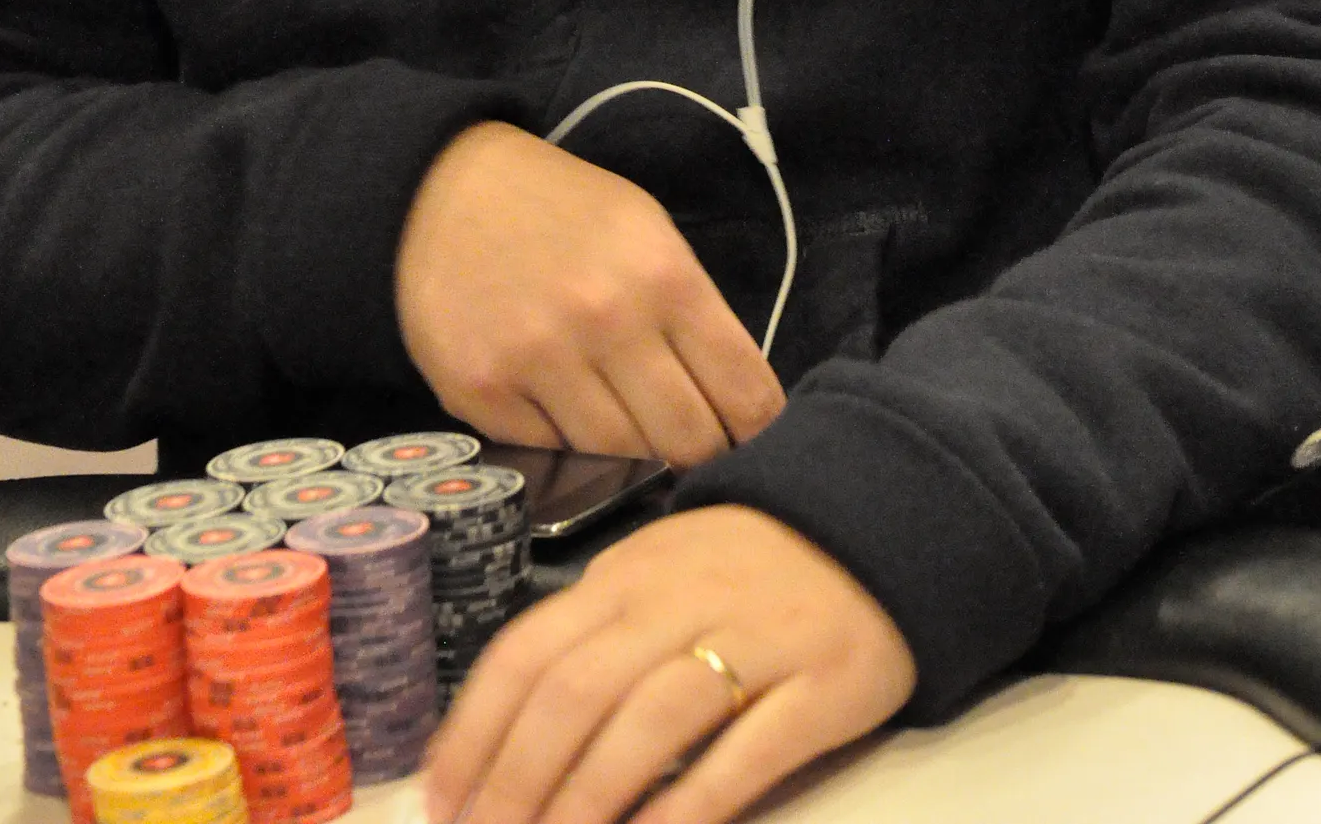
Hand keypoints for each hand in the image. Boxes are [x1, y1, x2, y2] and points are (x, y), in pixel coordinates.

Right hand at [395, 122, 784, 466]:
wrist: (441, 192)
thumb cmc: (563, 211)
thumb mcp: (647, 232)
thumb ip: (691, 313)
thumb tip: (735, 406)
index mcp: (663, 276)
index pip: (744, 393)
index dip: (758, 427)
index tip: (752, 435)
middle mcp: (606, 322)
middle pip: (688, 441)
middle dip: (702, 449)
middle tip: (694, 442)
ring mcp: (538, 362)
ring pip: (621, 459)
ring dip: (634, 452)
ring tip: (627, 421)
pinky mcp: (481, 395)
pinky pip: (551, 455)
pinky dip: (567, 443)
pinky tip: (563, 405)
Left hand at [421, 506, 917, 823]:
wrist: (876, 524)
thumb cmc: (746, 571)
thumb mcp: (657, 577)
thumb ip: (590, 637)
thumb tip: (501, 735)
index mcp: (629, 575)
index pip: (529, 651)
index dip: (477, 731)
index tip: (444, 802)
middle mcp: (682, 599)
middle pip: (578, 691)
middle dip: (520, 781)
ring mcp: (756, 638)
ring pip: (651, 719)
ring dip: (589, 799)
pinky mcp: (821, 684)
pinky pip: (747, 749)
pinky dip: (692, 802)